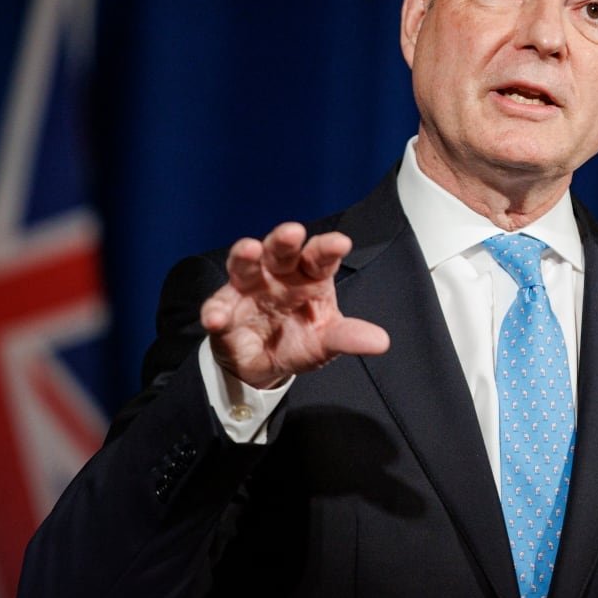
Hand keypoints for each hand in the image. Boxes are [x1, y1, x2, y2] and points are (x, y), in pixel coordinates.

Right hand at [200, 222, 389, 388]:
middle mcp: (279, 274)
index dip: (328, 248)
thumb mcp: (326, 343)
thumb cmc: (300, 341)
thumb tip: (382, 342)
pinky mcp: (224, 309)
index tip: (341, 243)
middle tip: (292, 232)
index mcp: (310, 276)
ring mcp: (249, 288)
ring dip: (245, 256)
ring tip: (249, 250)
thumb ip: (348, 338)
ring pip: (245, 265)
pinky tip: (217, 318)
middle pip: (281, 250)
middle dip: (285, 239)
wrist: (264, 366)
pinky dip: (215, 311)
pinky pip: (217, 307)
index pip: (320, 257)